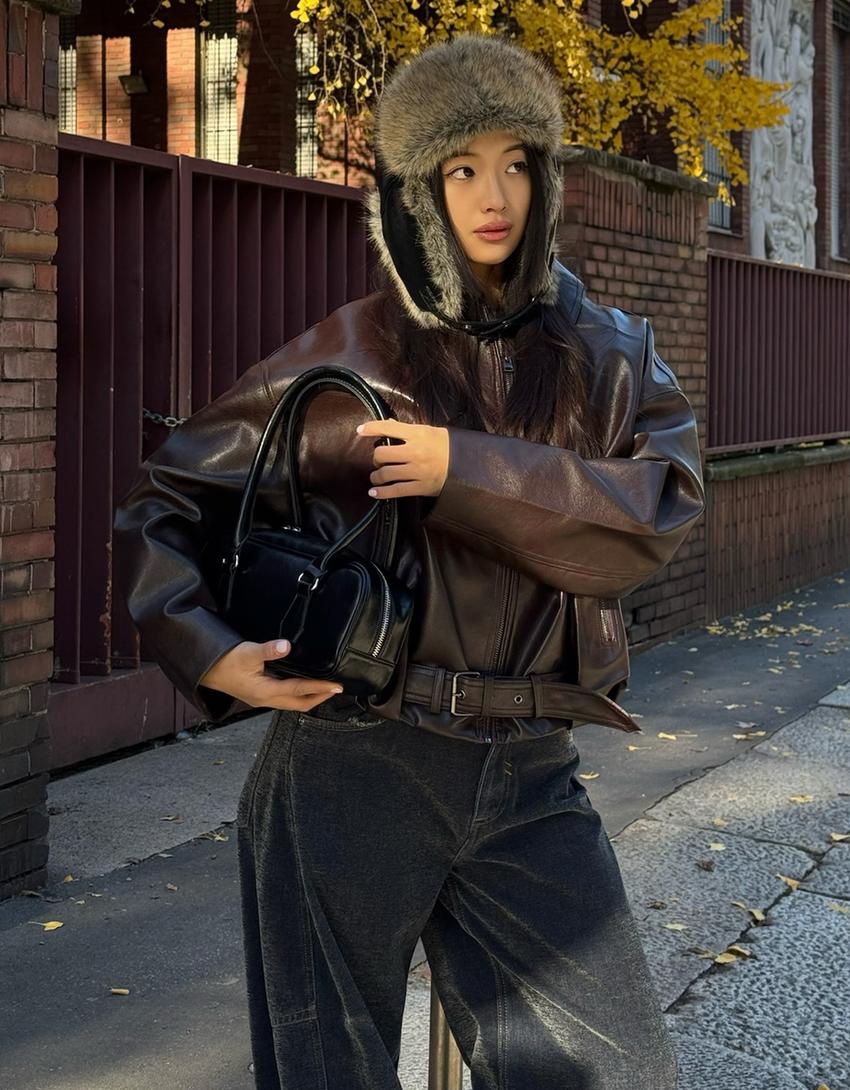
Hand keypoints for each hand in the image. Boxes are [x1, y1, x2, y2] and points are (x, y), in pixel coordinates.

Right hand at [199, 639, 344, 711]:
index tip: (337, 686)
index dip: (320, 687)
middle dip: (320, 697)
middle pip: (300, 704)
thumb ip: (267, 650)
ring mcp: (262, 698)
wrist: (203, 669)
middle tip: (336, 689)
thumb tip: (285, 646)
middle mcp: (265, 699)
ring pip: (292, 702)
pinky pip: (284, 697)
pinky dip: (298, 693)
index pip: (300, 691)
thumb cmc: (222, 661)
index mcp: (264, 692)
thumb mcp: (246, 653)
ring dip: (310, 696)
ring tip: (324, 687)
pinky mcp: (258, 694)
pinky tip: (301, 684)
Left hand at [355, 418, 448, 498]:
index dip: (371, 428)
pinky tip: (374, 493)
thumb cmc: (448, 446)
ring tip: (377, 476)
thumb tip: (387, 424)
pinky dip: (382, 493)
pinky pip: (395, 491)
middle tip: (379, 460)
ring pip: (386, 474)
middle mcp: (415, 452)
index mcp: (418, 434)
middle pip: (382, 454)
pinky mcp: (420, 487)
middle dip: (377, 458)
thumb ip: (407, 429)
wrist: (468, 464)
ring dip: (377, 476)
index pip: (388, 428)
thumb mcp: (430, 431)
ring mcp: (417, 471)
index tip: (360, 430)